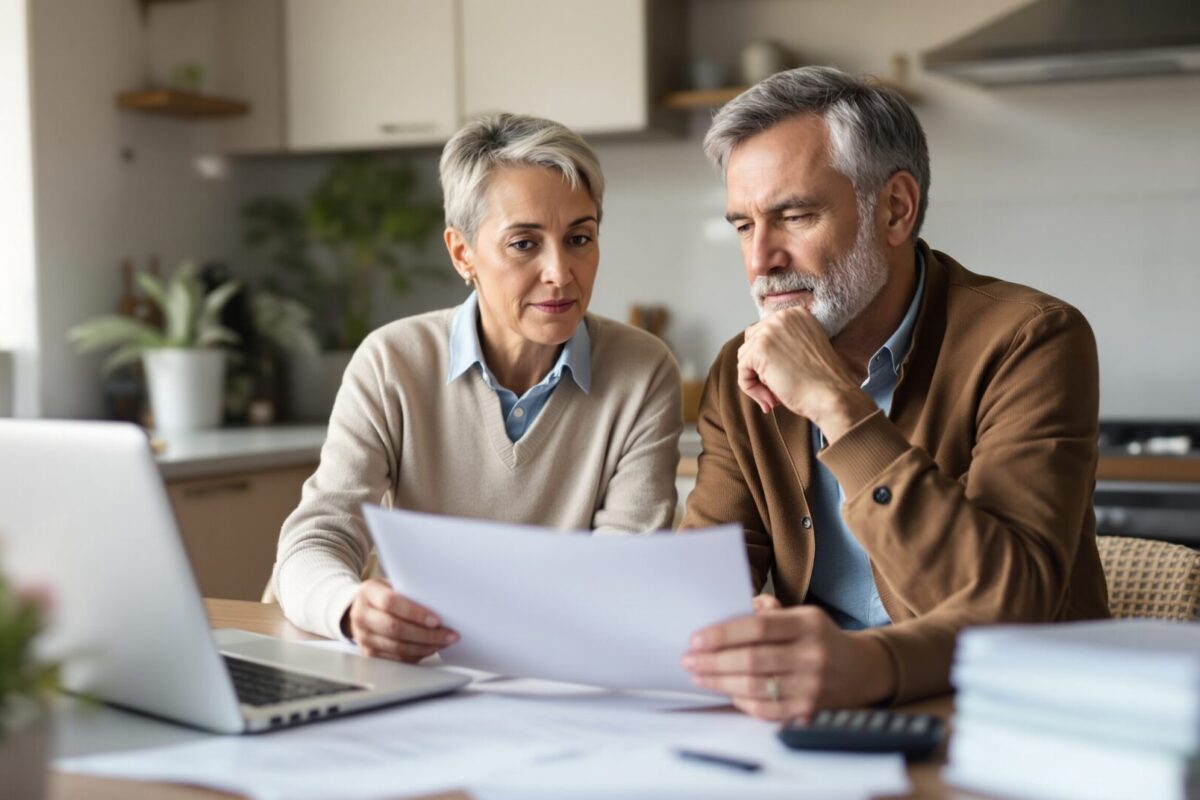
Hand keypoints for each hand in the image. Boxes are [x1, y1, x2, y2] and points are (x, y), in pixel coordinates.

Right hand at [342, 579, 458, 662]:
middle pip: (395, 628)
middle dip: (426, 634)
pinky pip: (397, 659)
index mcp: (368, 592)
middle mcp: (361, 616)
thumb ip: (410, 592)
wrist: (362, 608)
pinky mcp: (370, 654)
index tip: (437, 620)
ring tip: (445, 642)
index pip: (391, 603)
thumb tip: (442, 604)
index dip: (415, 613)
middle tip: (449, 635)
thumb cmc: (385, 594)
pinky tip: (431, 648)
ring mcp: (363, 637)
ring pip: (397, 648)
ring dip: (426, 647)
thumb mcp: (393, 585)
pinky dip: (418, 655)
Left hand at [681, 604, 896, 720]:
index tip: (696, 639)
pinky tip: (726, 691)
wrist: (862, 670)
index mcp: (808, 624)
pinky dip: (741, 701)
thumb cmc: (820, 638)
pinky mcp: (809, 711)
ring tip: (699, 675)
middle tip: (688, 659)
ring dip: (720, 682)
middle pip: (752, 660)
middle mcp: (812, 655)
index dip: (724, 634)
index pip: (759, 628)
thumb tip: (731, 609)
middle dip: (713, 661)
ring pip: (755, 687)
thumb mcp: (803, 615)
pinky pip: (766, 710)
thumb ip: (769, 612)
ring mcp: (812, 686)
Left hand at [736, 307, 873, 439]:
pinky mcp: (760, 349)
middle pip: (751, 342)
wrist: (833, 396)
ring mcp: (770, 330)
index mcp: (796, 314)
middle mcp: (782, 316)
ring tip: (776, 395)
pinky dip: (751, 389)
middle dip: (760, 367)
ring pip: (745, 357)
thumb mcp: (804, 351)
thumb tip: (750, 356)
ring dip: (757, 380)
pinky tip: (771, 400)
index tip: (786, 376)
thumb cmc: (822, 382)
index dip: (770, 358)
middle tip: (778, 388)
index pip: (765, 332)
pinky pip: (742, 371)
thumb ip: (782, 344)